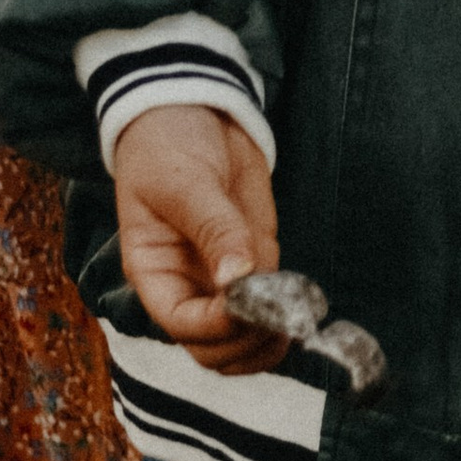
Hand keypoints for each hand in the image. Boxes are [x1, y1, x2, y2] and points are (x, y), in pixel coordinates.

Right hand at [113, 106, 284, 374]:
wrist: (194, 112)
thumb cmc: (170, 146)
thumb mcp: (185, 183)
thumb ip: (214, 229)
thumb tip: (237, 278)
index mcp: (155, 272)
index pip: (180, 323)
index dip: (214, 325)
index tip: (248, 303)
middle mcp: (187, 285)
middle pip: (212, 348)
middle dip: (246, 343)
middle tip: (282, 319)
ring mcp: (222, 278)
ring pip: (242, 339)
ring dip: (271, 340)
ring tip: (298, 318)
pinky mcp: (256, 259)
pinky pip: (269, 305)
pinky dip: (287, 314)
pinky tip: (305, 300)